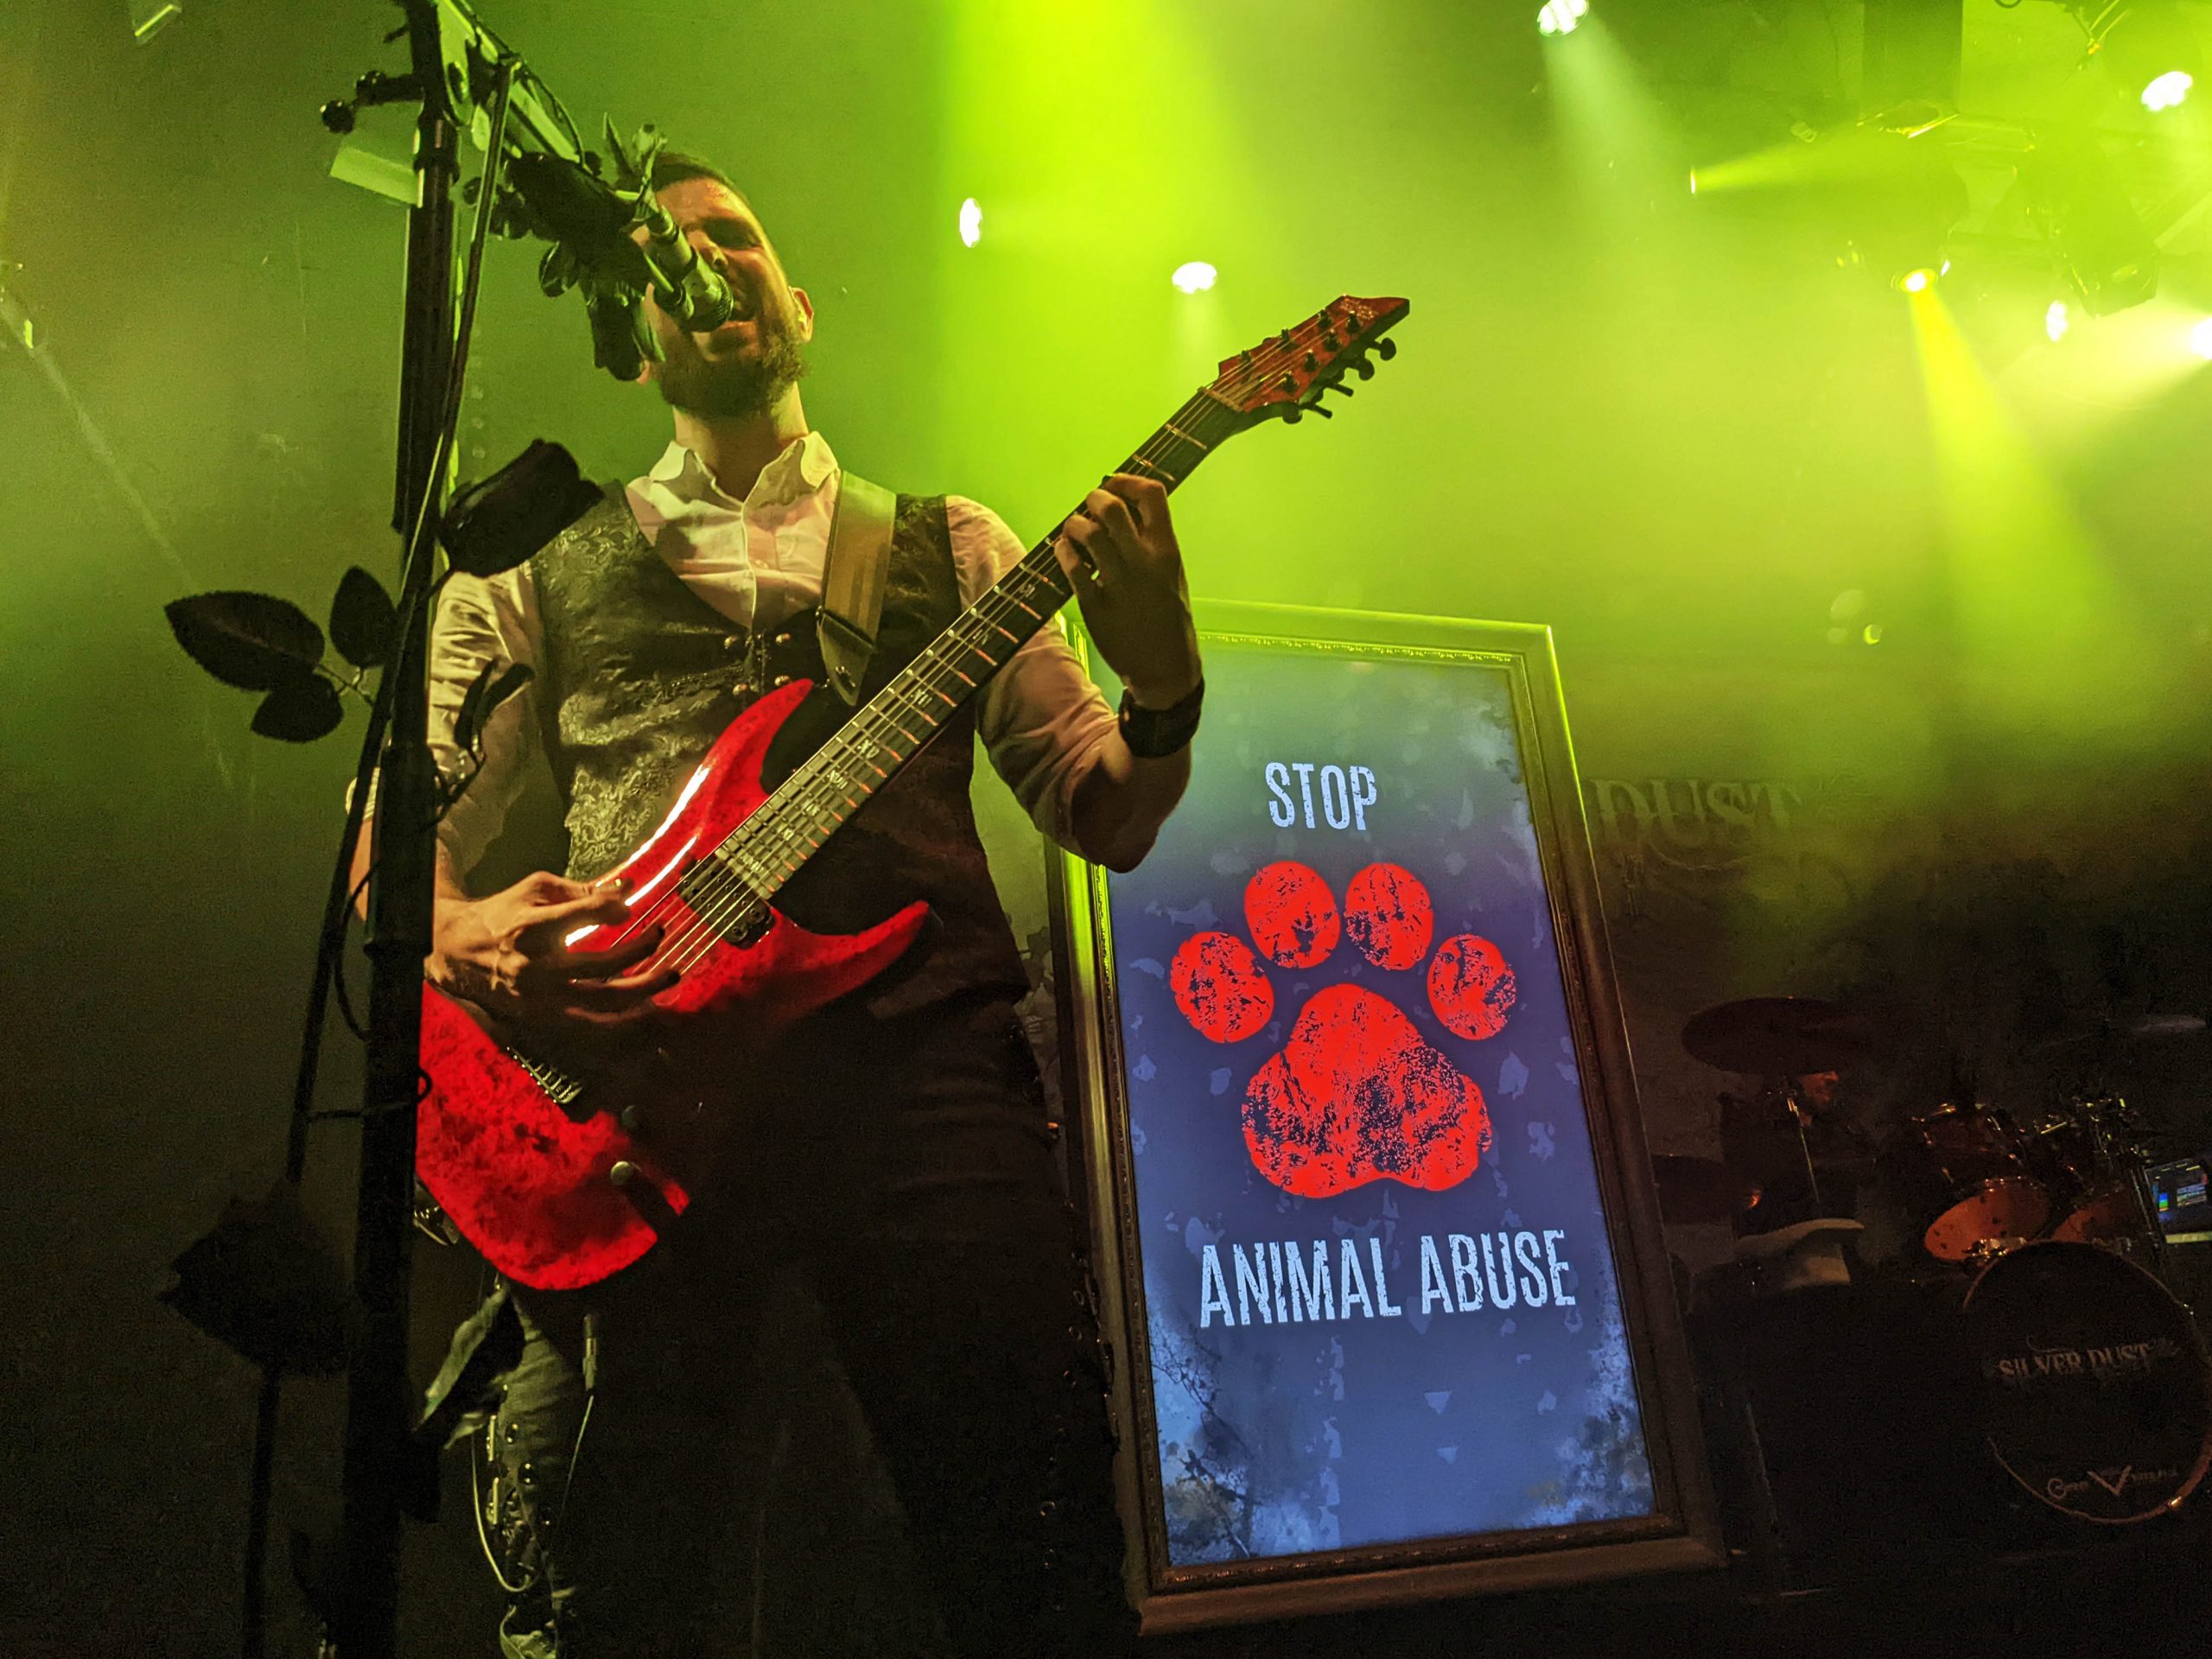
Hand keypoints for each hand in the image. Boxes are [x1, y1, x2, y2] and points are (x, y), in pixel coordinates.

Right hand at [430, 870, 677, 1051]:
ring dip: (643, 992)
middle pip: (603, 966)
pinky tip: (644, 1008)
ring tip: (669, 977)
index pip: (588, 914)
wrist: (458, 952)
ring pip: (602, 1002)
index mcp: (534, 927)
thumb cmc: (503, 914)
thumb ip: (583, 891)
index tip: (629, 908)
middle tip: (662, 935)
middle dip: (641, 951)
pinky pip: (590, 1025)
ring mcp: (540, 998)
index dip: (615, 908)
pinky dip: (620, 1019)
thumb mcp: (537, 889)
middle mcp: (538, 967)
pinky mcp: (541, 1018)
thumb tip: (628, 887)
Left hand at [1055, 475, 1201, 709]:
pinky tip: (1063, 553)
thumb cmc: (1169, 618)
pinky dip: (1063, 553)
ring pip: (1087, 533)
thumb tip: (1127, 511)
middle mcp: (1144, 562)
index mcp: (1168, 550)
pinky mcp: (1096, 606)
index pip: (1152, 494)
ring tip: (1073, 531)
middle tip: (1087, 507)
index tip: (1114, 484)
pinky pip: (1072, 568)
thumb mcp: (1172, 574)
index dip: (1127, 480)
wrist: (1165, 669)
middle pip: (1112, 507)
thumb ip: (1153, 543)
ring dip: (1074, 525)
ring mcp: (1120, 583)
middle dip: (1093, 499)